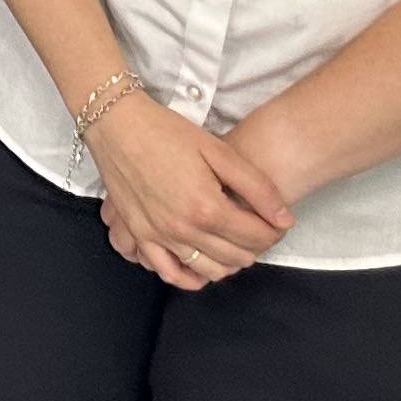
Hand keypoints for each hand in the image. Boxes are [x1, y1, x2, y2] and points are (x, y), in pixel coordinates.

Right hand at [85, 93, 293, 289]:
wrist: (117, 123)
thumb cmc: (167, 131)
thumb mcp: (219, 150)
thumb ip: (256, 187)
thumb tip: (284, 219)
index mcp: (207, 207)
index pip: (258, 237)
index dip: (275, 230)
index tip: (277, 220)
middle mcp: (184, 229)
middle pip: (238, 257)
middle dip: (256, 245)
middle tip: (258, 226)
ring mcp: (160, 236)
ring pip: (211, 270)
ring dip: (231, 261)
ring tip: (234, 240)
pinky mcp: (140, 235)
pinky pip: (170, 273)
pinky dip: (192, 277)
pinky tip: (203, 264)